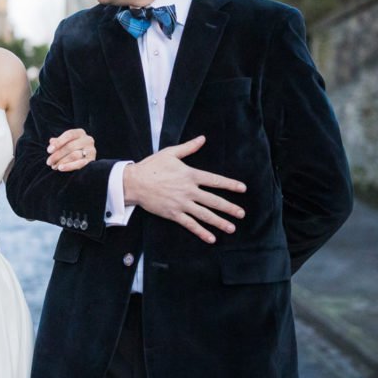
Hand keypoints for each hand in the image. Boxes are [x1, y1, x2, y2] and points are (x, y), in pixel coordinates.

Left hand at [46, 128, 96, 171]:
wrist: (83, 158)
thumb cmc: (71, 149)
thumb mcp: (64, 143)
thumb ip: (58, 142)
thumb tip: (52, 142)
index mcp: (80, 133)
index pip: (69, 134)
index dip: (58, 142)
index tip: (49, 150)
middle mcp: (88, 140)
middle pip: (70, 146)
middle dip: (57, 155)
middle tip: (49, 162)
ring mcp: (91, 150)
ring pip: (74, 155)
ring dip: (62, 161)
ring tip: (54, 166)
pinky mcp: (92, 161)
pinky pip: (80, 164)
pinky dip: (69, 166)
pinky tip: (61, 168)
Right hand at [122, 136, 245, 242]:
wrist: (134, 182)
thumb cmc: (151, 166)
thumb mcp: (170, 153)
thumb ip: (189, 147)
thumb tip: (202, 138)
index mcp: (190, 175)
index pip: (214, 180)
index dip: (230, 185)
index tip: (243, 189)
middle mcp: (188, 190)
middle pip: (213, 200)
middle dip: (229, 208)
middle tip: (242, 214)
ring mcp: (181, 203)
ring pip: (204, 215)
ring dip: (219, 222)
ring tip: (231, 228)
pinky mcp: (173, 214)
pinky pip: (190, 224)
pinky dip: (201, 232)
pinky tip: (211, 238)